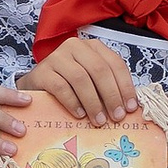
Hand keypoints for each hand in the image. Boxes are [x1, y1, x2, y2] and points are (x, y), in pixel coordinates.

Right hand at [23, 38, 139, 124]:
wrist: (37, 86)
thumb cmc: (68, 84)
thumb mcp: (91, 81)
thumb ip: (107, 88)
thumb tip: (127, 108)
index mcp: (92, 47)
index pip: (115, 63)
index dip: (125, 86)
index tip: (130, 107)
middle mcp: (75, 46)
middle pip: (99, 70)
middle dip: (111, 95)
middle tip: (116, 117)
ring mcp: (56, 57)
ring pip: (81, 78)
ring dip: (93, 102)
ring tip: (99, 120)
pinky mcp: (42, 72)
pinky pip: (61, 87)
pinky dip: (73, 102)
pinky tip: (80, 114)